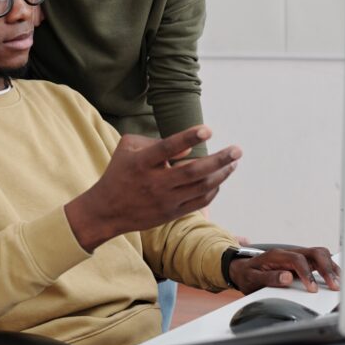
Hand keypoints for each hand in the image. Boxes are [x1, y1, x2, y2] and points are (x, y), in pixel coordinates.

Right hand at [66, 126, 241, 251]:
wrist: (106, 211)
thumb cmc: (119, 173)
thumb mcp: (128, 149)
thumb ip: (155, 141)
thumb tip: (189, 147)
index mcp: (142, 163)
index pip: (167, 149)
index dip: (188, 138)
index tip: (208, 130)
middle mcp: (155, 183)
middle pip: (193, 171)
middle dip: (219, 160)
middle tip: (237, 150)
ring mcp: (165, 200)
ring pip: (200, 188)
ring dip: (221, 174)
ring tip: (234, 162)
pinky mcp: (171, 213)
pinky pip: (199, 202)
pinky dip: (213, 190)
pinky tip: (220, 179)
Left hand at [228, 247, 339, 294]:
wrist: (243, 269)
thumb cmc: (248, 275)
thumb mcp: (252, 279)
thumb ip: (269, 278)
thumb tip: (287, 277)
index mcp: (277, 255)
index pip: (298, 259)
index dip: (307, 273)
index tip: (312, 289)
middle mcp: (290, 253)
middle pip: (314, 252)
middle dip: (326, 268)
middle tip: (333, 285)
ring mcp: (297, 256)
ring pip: (320, 254)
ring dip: (331, 267)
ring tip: (338, 283)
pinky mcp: (302, 261)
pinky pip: (320, 259)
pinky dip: (330, 267)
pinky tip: (335, 277)